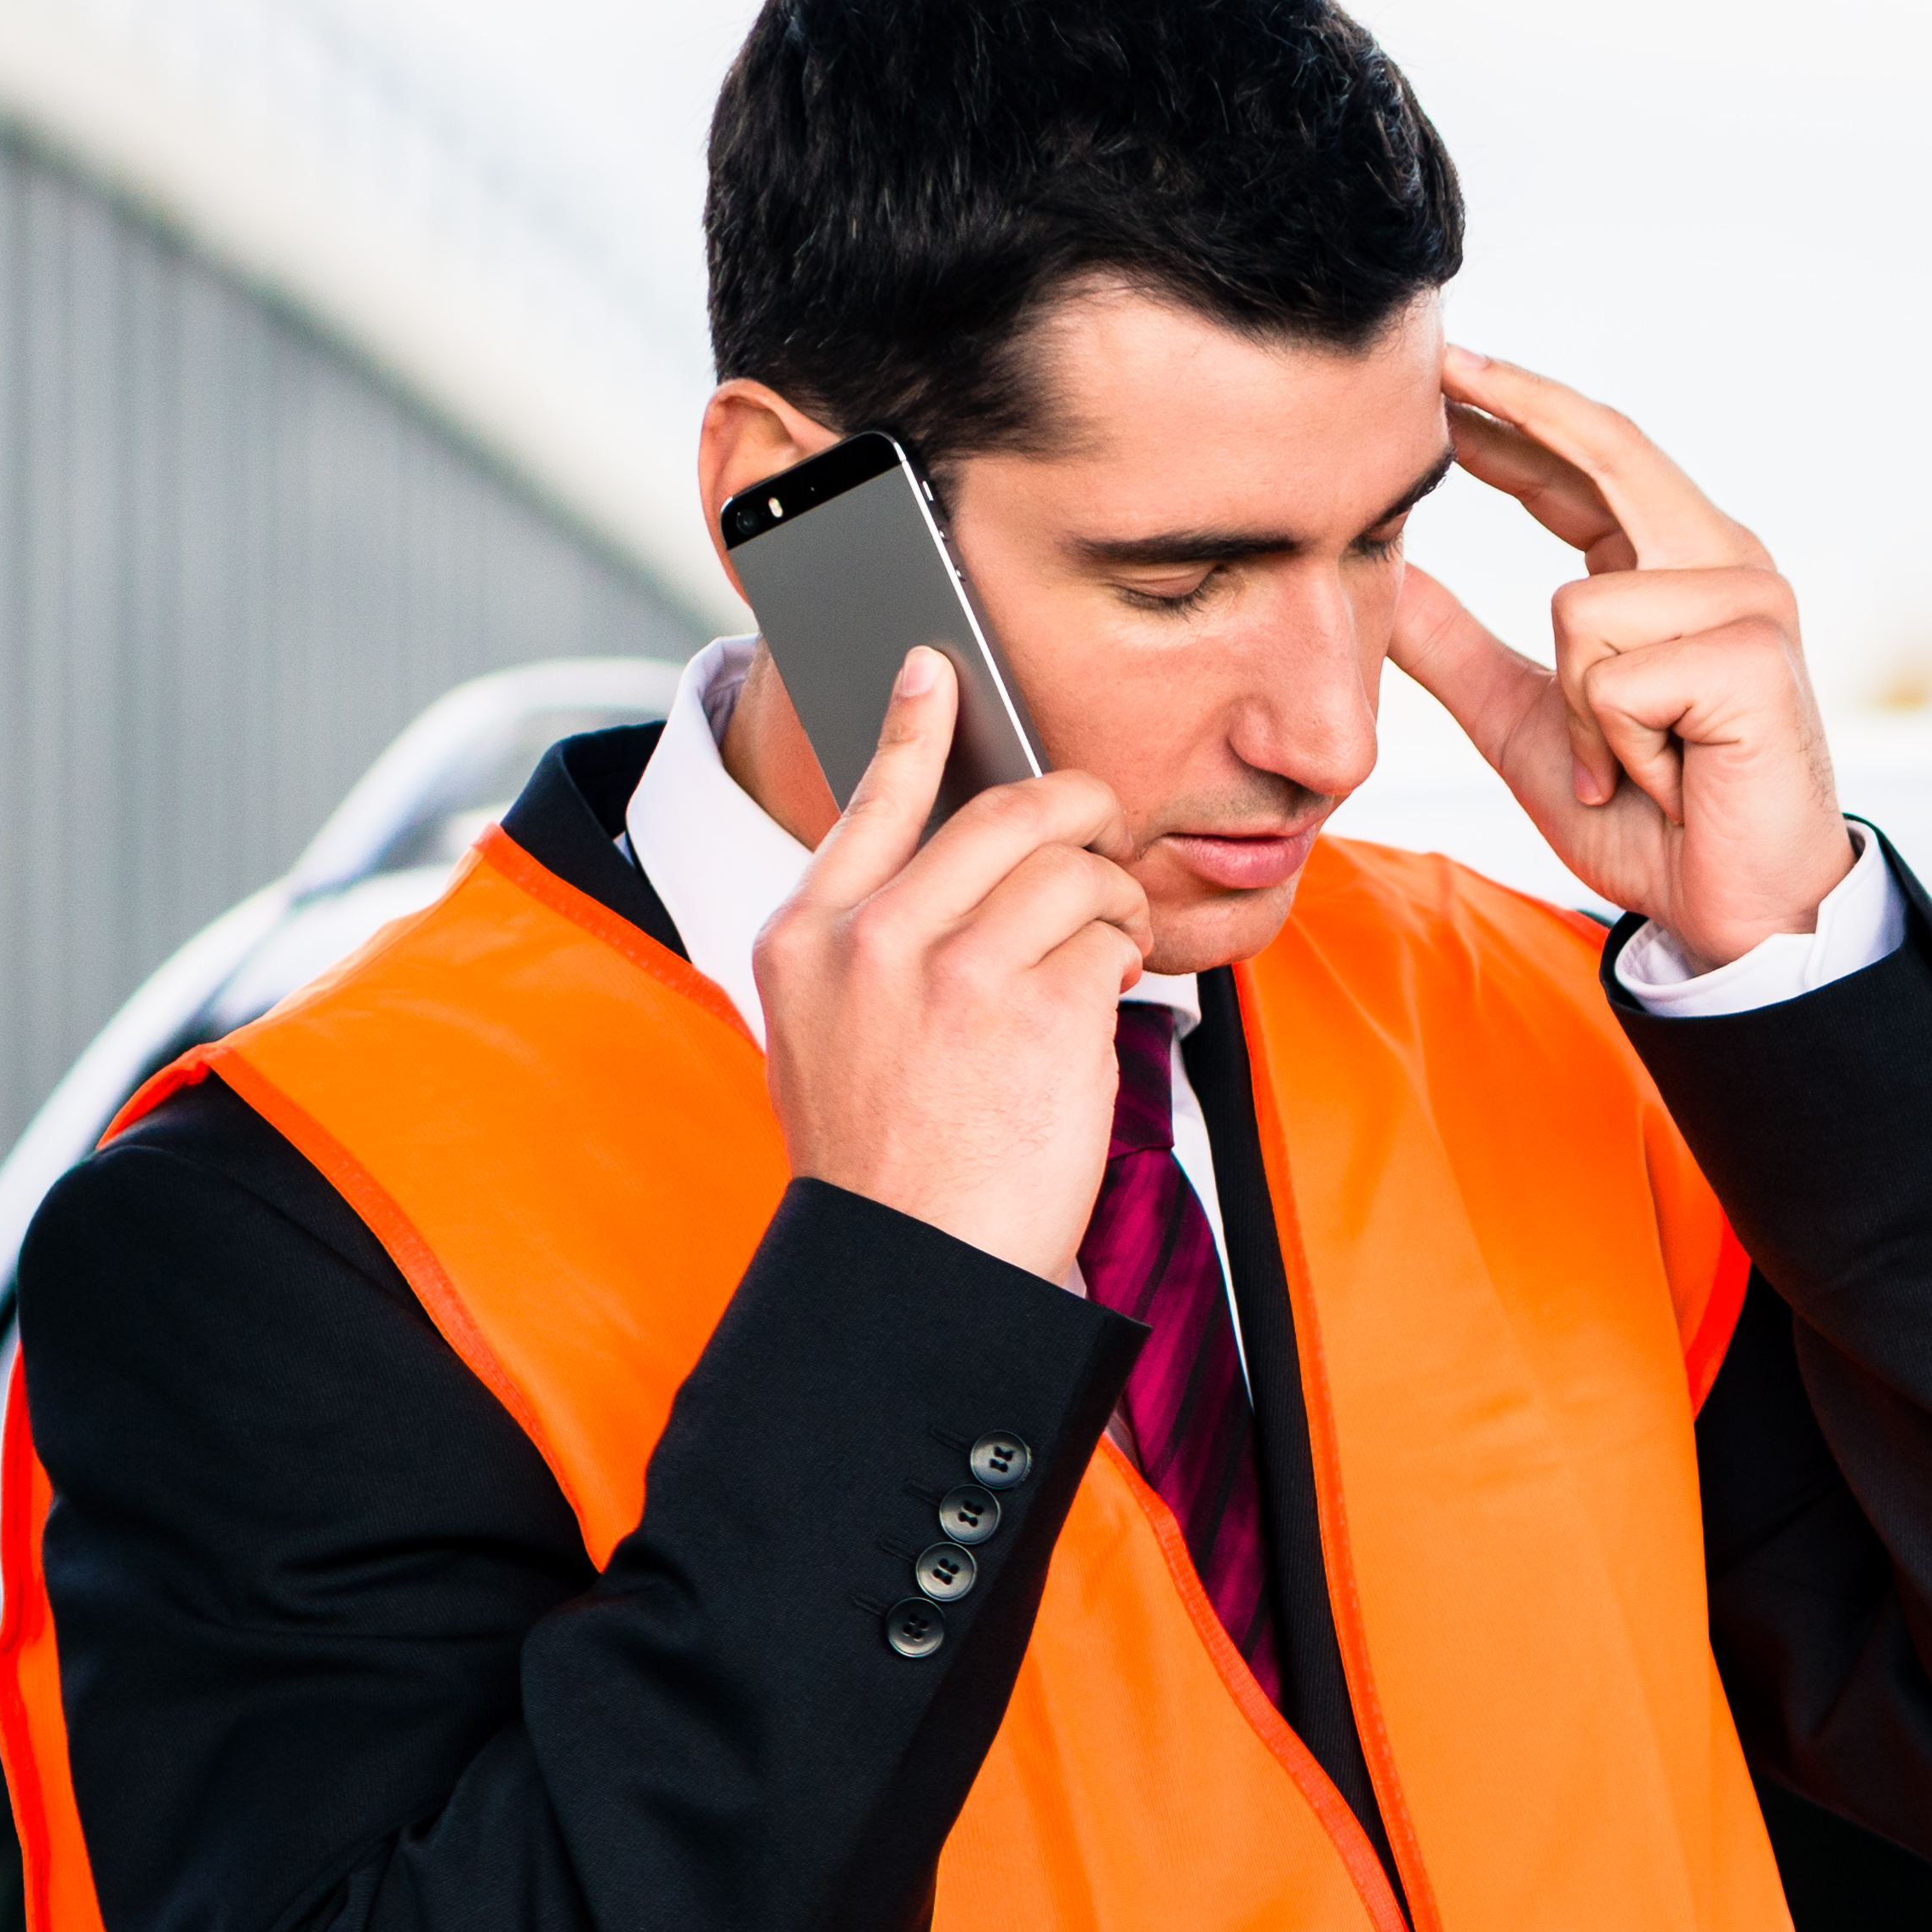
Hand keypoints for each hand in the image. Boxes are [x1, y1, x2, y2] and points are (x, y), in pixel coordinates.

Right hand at [754, 651, 1152, 1286]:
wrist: (916, 1265)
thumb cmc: (888, 1161)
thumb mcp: (827, 1036)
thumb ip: (871, 947)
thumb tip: (954, 873)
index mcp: (805, 938)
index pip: (867, 802)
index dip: (909, 726)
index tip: (933, 666)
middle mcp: (871, 940)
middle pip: (1007, 814)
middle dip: (1079, 813)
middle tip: (1103, 836)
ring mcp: (954, 970)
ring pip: (1072, 869)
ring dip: (1112, 899)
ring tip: (1103, 945)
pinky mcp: (1038, 1008)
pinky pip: (1111, 939)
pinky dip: (1125, 962)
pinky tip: (1104, 998)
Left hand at [1392, 347, 1849, 967]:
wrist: (1731, 916)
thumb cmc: (1649, 825)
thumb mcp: (1526, 722)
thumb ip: (1455, 646)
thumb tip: (1382, 575)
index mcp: (1678, 567)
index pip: (1591, 462)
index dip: (1515, 414)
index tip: (1441, 374)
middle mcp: (1725, 565)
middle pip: (1608, 452)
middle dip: (1520, 406)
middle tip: (1442, 361)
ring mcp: (1749, 603)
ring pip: (1579, 607)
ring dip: (1574, 712)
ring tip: (1632, 770)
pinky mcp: (1752, 655)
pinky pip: (1611, 673)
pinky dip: (1611, 743)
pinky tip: (1667, 780)